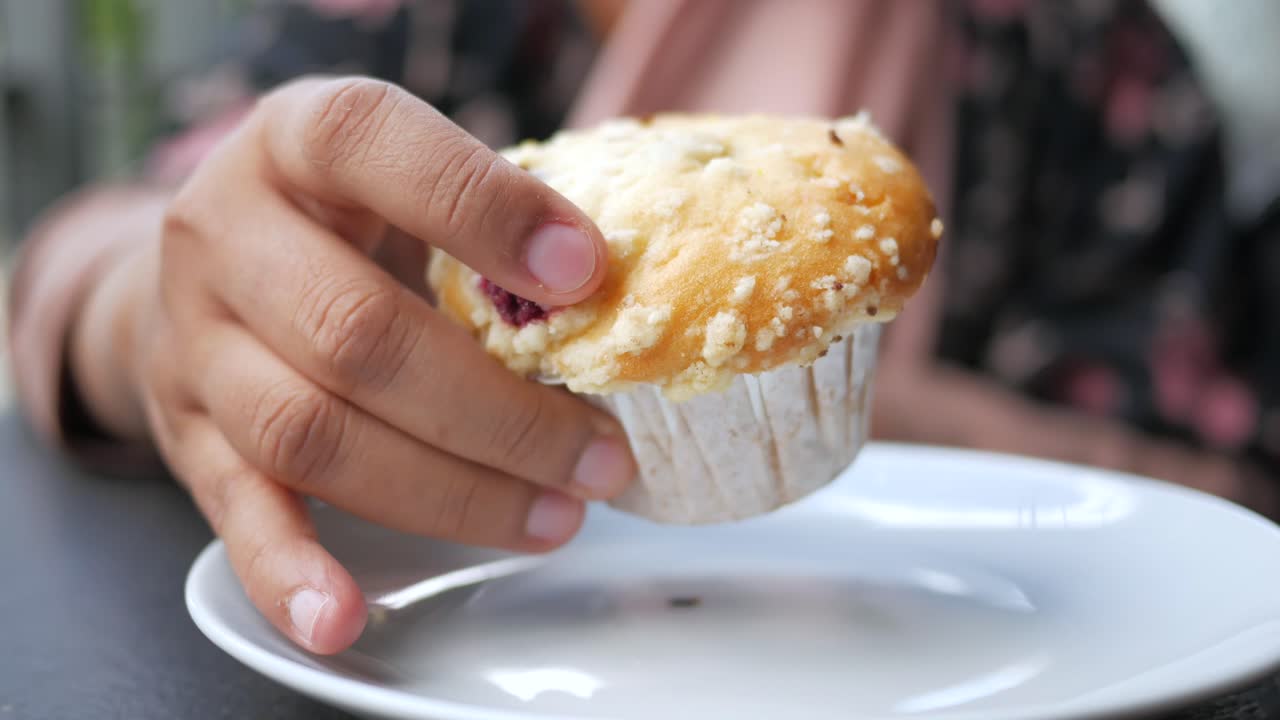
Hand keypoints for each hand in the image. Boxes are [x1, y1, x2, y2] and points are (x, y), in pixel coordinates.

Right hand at [90, 77, 635, 652]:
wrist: (209, 260)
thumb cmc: (345, 216)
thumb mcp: (405, 179)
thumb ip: (489, 218)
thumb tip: (619, 295)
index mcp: (297, 141)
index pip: (376, 148)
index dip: (485, 210)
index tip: (587, 271)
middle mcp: (225, 235)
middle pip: (356, 335)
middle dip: (498, 411)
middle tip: (601, 454)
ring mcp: (197, 342)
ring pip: (311, 433)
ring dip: (448, 492)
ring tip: (554, 516)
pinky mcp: (187, 437)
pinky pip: (234, 514)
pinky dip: (293, 574)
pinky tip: (346, 618)